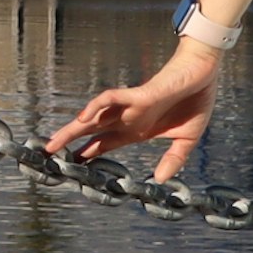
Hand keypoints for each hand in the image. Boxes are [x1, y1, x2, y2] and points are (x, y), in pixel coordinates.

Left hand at [45, 44, 219, 180]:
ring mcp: (131, 106)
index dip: (87, 153)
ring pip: (94, 117)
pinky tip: (84, 117)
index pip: (104, 143)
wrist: (205, 73)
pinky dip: (96, 106)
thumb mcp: (186, 139)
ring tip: (53, 143)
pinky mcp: (139, 95)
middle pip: (91, 131)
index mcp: (136, 129)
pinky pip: (111, 98)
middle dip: (70, 143)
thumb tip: (160, 179)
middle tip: (47, 156)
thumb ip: (174, 158)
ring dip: (73, 129)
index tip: (70, 165)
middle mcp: (128, 118)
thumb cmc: (195, 100)